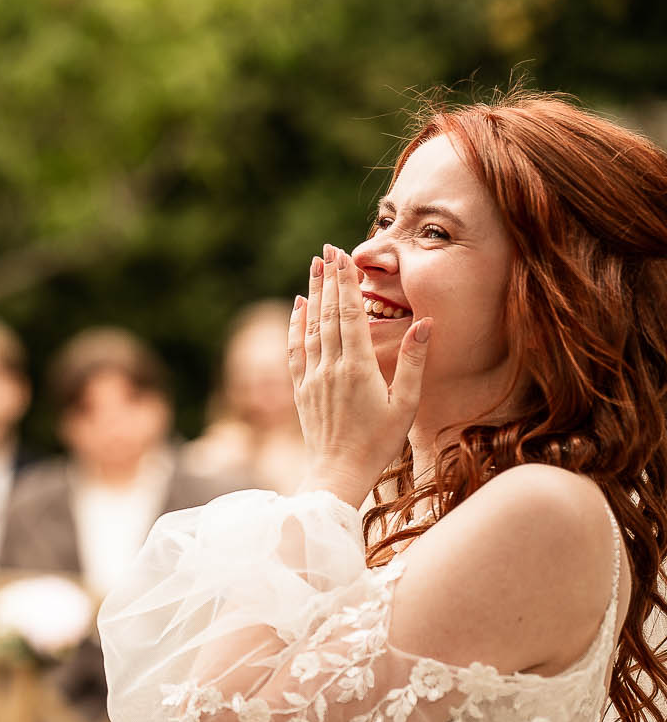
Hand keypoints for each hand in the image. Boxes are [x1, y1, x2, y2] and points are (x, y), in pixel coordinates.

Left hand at [287, 245, 430, 506]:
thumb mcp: (406, 403)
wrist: (338, 472)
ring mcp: (312, 377)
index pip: (350, 314)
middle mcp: (331, 367)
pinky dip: (296, 325)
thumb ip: (414, 362)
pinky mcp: (301, 389)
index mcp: (358, 368)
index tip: (342, 256)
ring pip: (311, 327)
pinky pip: (296, 349)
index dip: (346, 283)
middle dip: (328, 279)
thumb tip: (426, 324)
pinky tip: (298, 306)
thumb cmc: (379, 442)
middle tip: (327, 250)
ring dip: (312, 295)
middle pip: (328, 314)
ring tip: (314, 266)